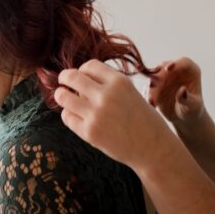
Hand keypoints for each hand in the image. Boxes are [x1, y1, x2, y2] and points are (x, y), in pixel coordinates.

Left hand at [54, 60, 170, 168]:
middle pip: (71, 77)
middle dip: (65, 78)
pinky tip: (76, 117)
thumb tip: (79, 79)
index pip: (89, 65)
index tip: (82, 76)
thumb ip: (107, 85)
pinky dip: (68, 115)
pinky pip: (67, 117)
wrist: (153, 148)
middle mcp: (106, 95)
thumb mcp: (130, 92)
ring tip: (64, 98)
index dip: (82, 70)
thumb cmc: (143, 120)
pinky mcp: (89, 132)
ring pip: (63, 96)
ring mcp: (96, 114)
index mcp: (119, 82)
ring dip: (61, 95)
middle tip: (63, 82)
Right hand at [148, 58, 204, 126]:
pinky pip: (148, 88)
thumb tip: (182, 90)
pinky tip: (152, 104)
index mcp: (191, 71)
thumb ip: (187, 98)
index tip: (168, 69)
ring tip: (152, 100)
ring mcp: (164, 78)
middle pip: (164, 66)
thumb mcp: (193, 106)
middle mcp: (176, 71)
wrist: (183, 118)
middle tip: (152, 85)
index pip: (184, 62)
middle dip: (157, 74)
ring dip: (150, 86)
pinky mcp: (155, 86)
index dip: (176, 63)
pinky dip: (148, 95)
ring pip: (153, 76)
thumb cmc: (193, 110)